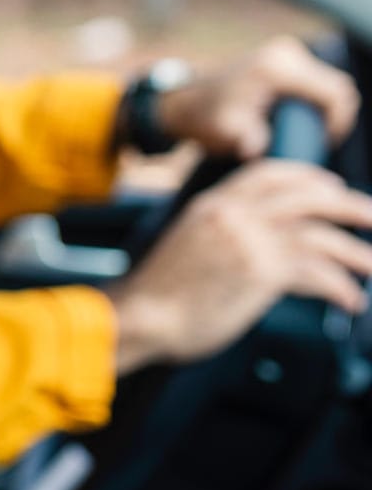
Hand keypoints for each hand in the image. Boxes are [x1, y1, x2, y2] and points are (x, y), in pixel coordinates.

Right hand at [108, 160, 371, 372]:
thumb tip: (259, 249)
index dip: (308, 176)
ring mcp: (250, 242)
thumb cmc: (158, 294)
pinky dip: (340, 287)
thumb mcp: (189, 245)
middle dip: (349, 206)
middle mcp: (235, 215)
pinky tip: (349, 300)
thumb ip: (224, 236)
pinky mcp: (262, 274)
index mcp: (214, 204)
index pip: (270, 173)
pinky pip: (317, 274)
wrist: (139, 316)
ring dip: (355, 254)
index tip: (331, 185)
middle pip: (308, 198)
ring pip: (321, 237)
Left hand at [155, 37, 357, 158]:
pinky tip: (297, 123)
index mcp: (276, 69)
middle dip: (334, 117)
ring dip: (325, 110)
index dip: (339, 122)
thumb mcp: (223, 130)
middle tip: (315, 143)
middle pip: (338, 87)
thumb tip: (254, 151)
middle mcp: (285, 53)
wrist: (186, 100)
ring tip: (303, 135)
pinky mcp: (286, 57)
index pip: (334, 93)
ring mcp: (287, 51)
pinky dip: (316, 103)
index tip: (323, 144)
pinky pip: (318, 82)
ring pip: (330, 84)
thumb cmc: (205, 118)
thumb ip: (244, 138)